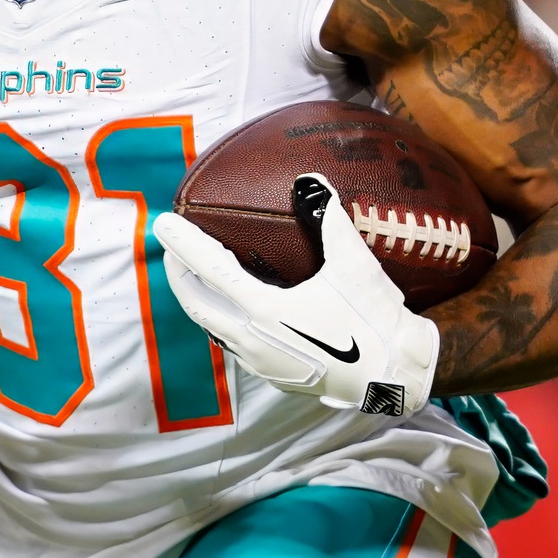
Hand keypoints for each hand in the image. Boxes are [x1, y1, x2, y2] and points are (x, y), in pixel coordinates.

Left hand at [153, 176, 437, 417]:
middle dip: (179, 274)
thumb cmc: (374, 321)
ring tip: (193, 276)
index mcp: (266, 311)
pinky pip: (231, 343)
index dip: (184, 244)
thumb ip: (329, 219)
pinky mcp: (272, 374)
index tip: (162, 223)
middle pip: (197, 304)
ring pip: (211, 327)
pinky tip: (229, 309)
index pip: (210, 270)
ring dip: (197, 299)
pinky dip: (219, 319)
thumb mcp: (354, 265)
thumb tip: (310, 180)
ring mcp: (260, 361)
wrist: (394, 377)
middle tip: (172, 248)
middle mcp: (253, 339)